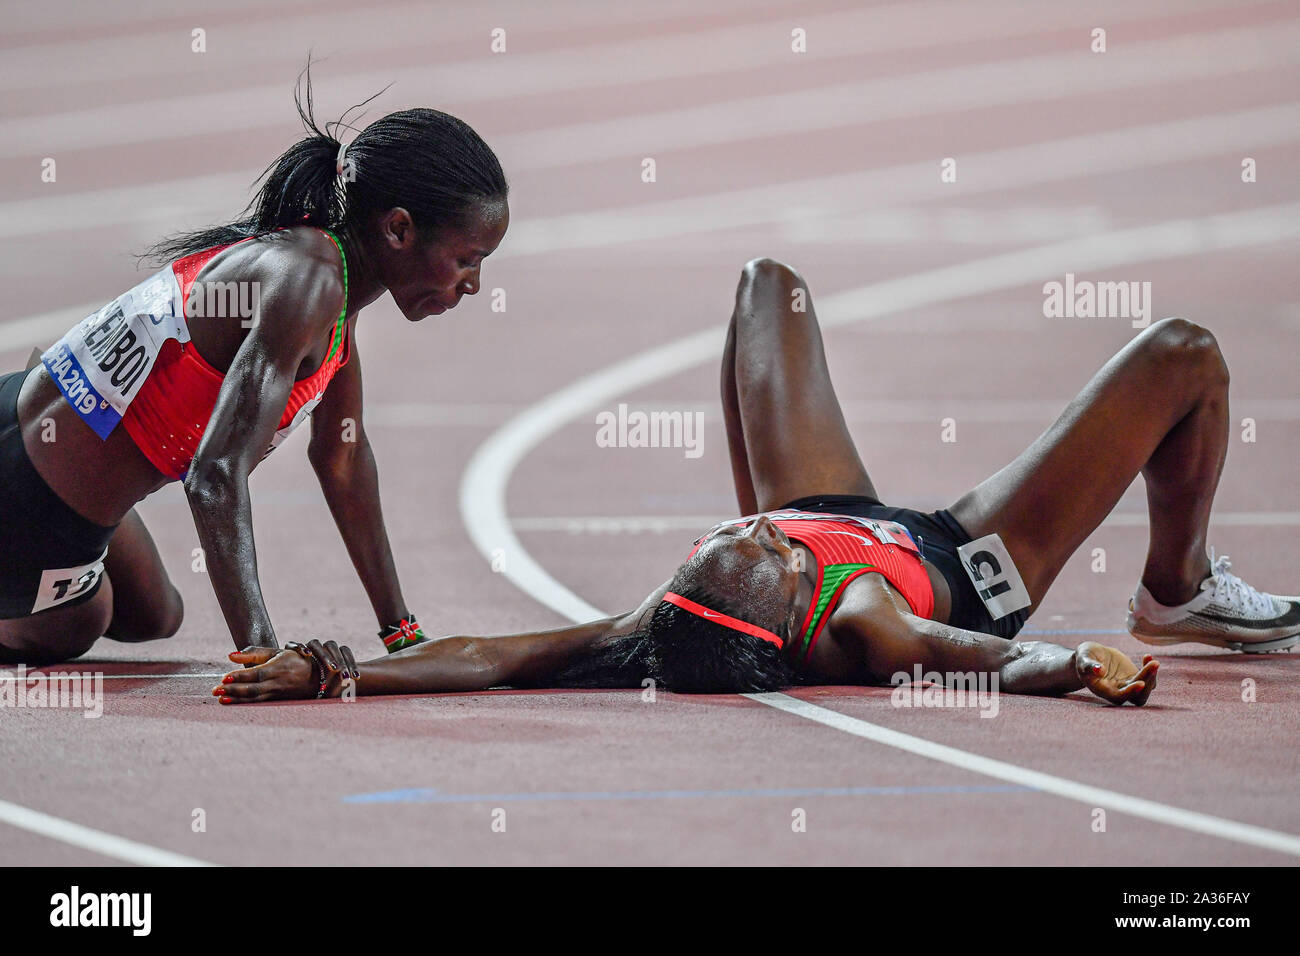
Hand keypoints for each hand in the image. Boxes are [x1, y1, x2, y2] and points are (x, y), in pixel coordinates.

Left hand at [213, 640, 357, 703]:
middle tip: (215, 691)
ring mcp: (278, 693)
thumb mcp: (276, 652)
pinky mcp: (277, 701)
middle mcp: (278, 682)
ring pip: (255, 698)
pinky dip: (244, 704)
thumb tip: (230, 655)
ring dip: (237, 699)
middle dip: (234, 690)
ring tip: (220, 699)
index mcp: (278, 667)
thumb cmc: (294, 661)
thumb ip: (253, 653)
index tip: (224, 678)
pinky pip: (259, 704)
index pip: (257, 673)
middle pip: (254, 688)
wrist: (318, 677)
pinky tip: (231, 703)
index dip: (241, 676)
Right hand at [1075, 642, 1157, 705]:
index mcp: (1103, 690)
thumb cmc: (1084, 658)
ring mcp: (1127, 684)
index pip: (1119, 697)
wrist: (1091, 656)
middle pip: (1137, 696)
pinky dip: (1151, 669)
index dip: (1130, 692)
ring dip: (1152, 676)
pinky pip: (1148, 677)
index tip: (1140, 682)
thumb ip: (1089, 666)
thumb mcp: (1083, 659)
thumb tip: (1099, 670)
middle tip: (1153, 665)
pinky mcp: (1134, 676)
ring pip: (1145, 688)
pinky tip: (1148, 656)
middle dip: (1147, 682)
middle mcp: (1117, 691)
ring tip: (1153, 661)